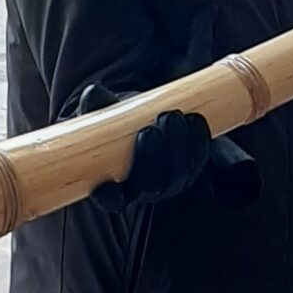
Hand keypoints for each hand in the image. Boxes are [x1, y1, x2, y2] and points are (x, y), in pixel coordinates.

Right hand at [92, 109, 209, 211]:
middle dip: (153, 158)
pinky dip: (198, 141)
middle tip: (150, 129)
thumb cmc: (113, 125)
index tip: (107, 185)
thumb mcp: (99, 117)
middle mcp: (143, 191)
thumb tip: (93, 92)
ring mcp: (169, 183)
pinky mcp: (190, 170)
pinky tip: (194, 119)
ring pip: (178, 174)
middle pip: (151, 186)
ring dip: (178, 146)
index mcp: (114, 187)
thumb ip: (96, 108)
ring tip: (171, 116)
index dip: (109, 196)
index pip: (110, 200)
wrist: (139, 122)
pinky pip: (198, 160)